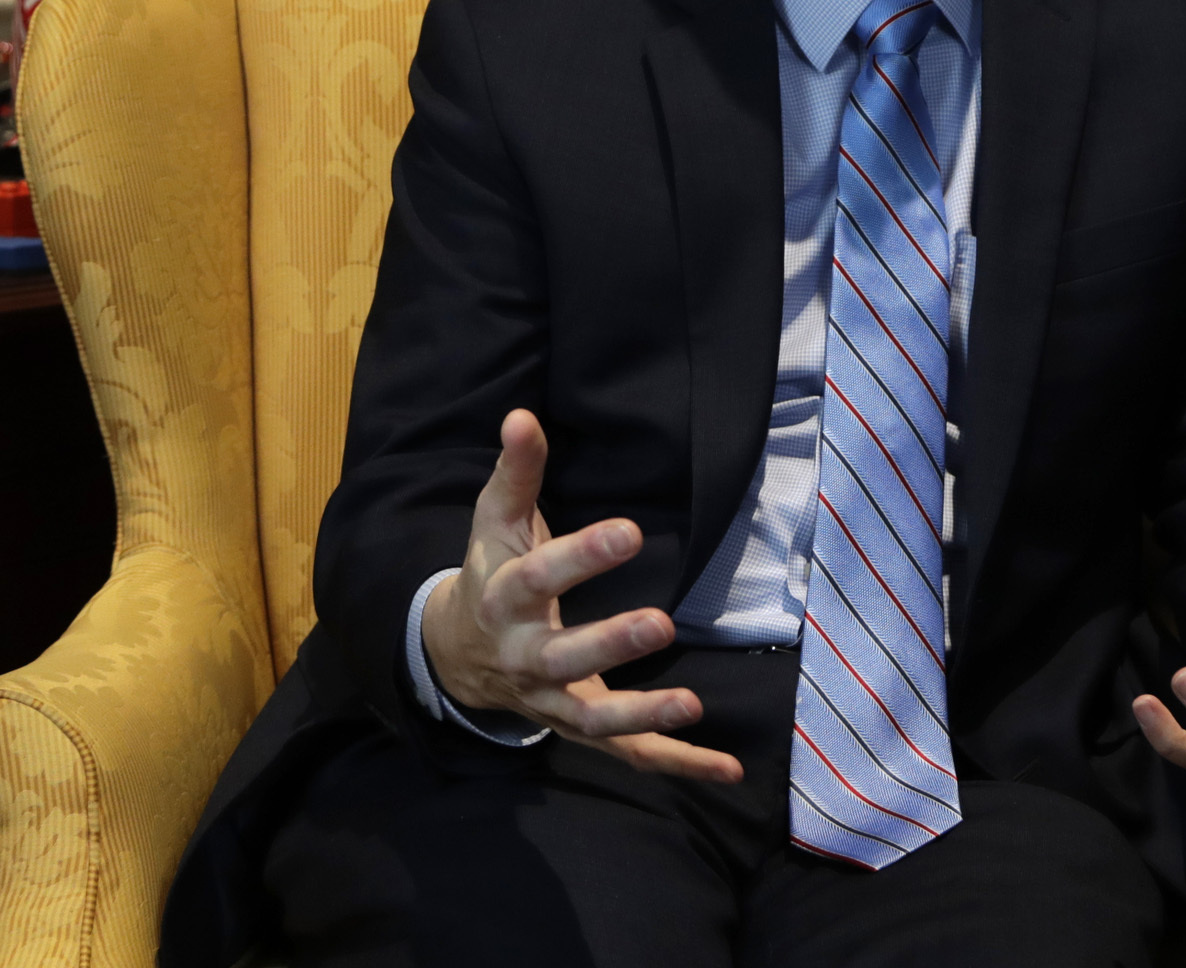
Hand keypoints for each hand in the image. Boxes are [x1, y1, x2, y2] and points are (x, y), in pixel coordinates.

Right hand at [419, 408, 741, 782]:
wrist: (457, 655)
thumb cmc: (490, 572)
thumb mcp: (496, 521)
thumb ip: (517, 472)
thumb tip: (523, 415)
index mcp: (504, 600)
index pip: (539, 578)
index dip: (581, 556)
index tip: (628, 531)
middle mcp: (526, 659)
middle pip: (563, 659)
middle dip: (610, 645)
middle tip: (661, 624)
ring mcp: (553, 702)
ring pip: (594, 720)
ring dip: (642, 716)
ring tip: (691, 705)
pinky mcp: (583, 729)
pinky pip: (630, 755)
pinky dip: (679, 765)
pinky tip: (728, 770)